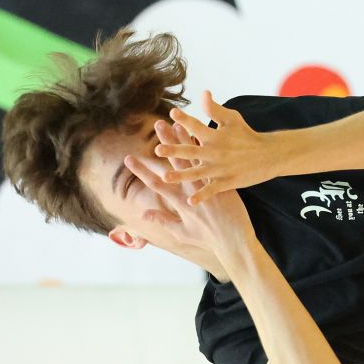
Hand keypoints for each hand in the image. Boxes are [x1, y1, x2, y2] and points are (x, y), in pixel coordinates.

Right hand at [126, 121, 254, 253]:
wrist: (234, 240)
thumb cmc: (207, 238)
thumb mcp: (181, 232)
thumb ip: (163, 220)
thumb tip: (143, 213)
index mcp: (179, 204)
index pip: (156, 184)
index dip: (141, 171)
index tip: (128, 158)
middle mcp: (192, 192)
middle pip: (175, 164)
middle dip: (165, 145)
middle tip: (157, 126)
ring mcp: (208, 186)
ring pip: (195, 160)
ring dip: (186, 142)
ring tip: (178, 124)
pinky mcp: (223, 184)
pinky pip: (214, 163)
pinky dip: (208, 150)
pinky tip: (204, 135)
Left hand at [153, 91, 277, 203]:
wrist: (269, 155)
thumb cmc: (247, 135)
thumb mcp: (233, 119)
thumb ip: (215, 109)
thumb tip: (203, 93)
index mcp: (215, 136)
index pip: (197, 126)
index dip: (185, 119)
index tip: (172, 113)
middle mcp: (216, 152)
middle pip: (192, 151)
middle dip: (175, 150)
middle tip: (158, 149)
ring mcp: (221, 168)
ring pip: (198, 173)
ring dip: (182, 176)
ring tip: (166, 177)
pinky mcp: (228, 181)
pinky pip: (212, 190)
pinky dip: (202, 196)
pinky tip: (190, 202)